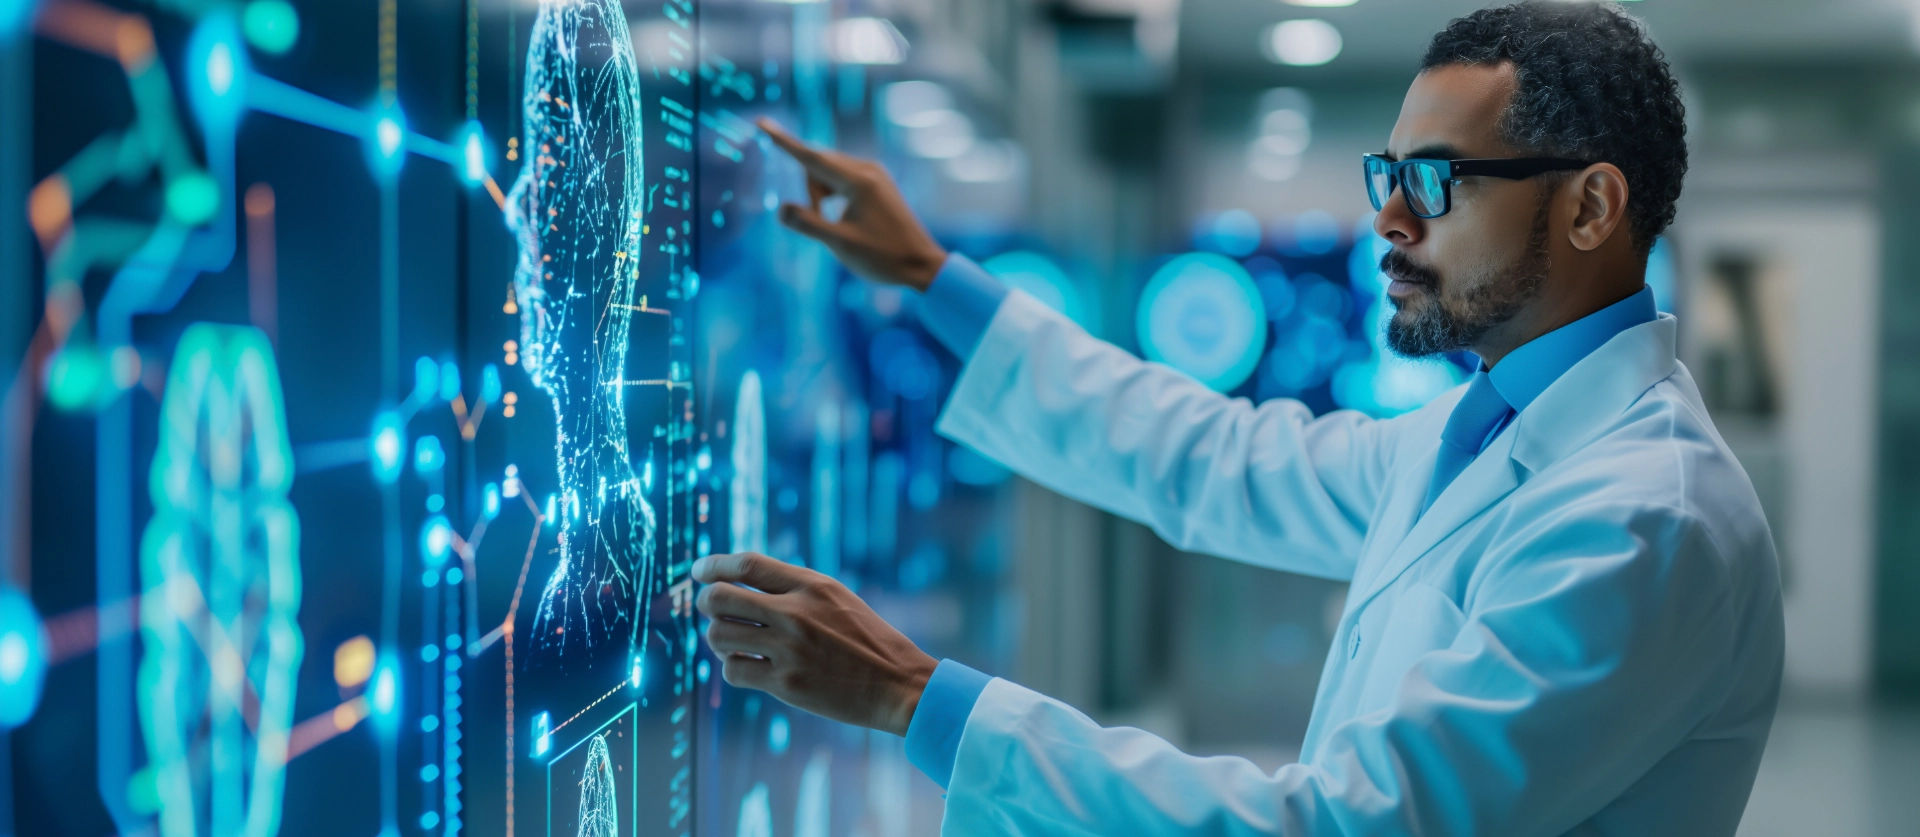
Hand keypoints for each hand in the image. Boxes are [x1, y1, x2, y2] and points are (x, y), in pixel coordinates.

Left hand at [693, 552, 938, 736]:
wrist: (897, 682)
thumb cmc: (866, 639)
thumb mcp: (836, 598)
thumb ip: (794, 588)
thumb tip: (739, 583)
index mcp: (811, 585)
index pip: (747, 564)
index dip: (714, 565)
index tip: (698, 571)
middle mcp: (796, 613)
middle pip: (720, 598)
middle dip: (706, 603)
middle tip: (711, 611)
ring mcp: (789, 649)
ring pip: (719, 635)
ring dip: (718, 639)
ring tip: (732, 642)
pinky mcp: (786, 683)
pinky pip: (733, 671)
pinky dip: (733, 668)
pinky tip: (747, 667)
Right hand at [759, 118, 948, 291]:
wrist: (922, 266)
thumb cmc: (883, 257)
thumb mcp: (840, 244)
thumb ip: (807, 224)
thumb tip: (781, 209)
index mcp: (858, 181)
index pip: (811, 156)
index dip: (783, 141)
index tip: (761, 122)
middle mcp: (868, 170)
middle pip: (819, 165)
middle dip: (809, 190)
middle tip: (819, 221)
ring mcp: (875, 175)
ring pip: (830, 173)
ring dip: (820, 195)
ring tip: (835, 226)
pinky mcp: (878, 185)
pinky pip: (844, 180)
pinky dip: (833, 196)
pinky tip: (844, 219)